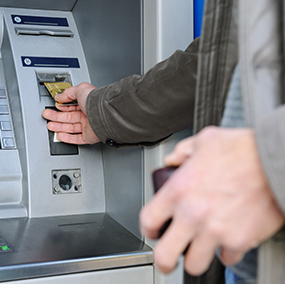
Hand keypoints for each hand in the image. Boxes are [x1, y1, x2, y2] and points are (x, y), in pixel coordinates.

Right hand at [42, 82, 99, 144]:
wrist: (103, 113)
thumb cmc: (95, 101)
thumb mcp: (80, 89)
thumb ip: (68, 93)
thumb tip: (59, 96)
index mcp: (87, 104)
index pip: (72, 106)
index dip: (62, 107)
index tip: (54, 106)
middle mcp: (88, 115)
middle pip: (69, 118)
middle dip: (57, 117)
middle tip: (48, 116)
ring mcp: (89, 126)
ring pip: (71, 128)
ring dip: (59, 127)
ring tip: (50, 126)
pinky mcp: (89, 137)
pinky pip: (77, 139)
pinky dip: (67, 138)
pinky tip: (60, 135)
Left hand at [139, 126, 284, 274]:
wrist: (275, 160)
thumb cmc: (243, 150)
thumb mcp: (204, 140)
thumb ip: (182, 151)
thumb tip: (172, 159)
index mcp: (178, 190)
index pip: (148, 220)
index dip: (148, 229)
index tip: (154, 231)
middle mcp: (192, 214)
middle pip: (165, 255)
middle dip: (164, 261)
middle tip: (167, 259)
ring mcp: (214, 231)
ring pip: (194, 264)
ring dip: (196, 258)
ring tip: (199, 249)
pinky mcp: (238, 241)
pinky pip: (227, 259)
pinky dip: (226, 253)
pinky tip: (227, 241)